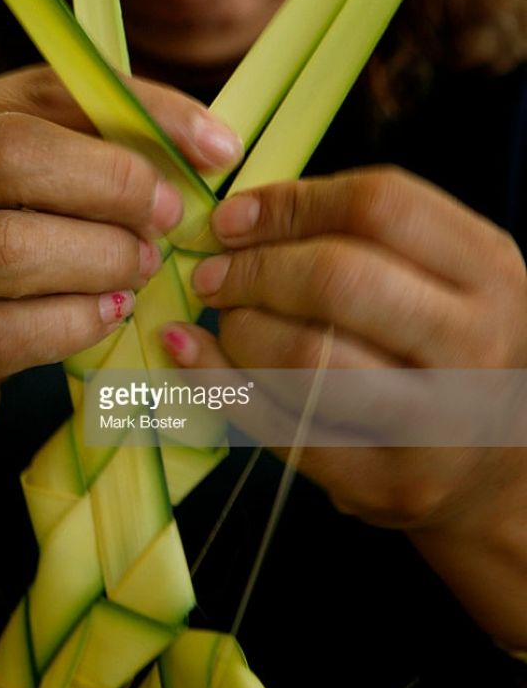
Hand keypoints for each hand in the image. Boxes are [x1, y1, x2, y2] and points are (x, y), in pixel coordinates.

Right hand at [0, 64, 241, 476]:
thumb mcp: (17, 202)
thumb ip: (86, 166)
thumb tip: (205, 150)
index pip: (44, 90)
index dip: (142, 110)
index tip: (218, 147)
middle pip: (11, 155)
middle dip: (113, 184)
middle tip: (167, 220)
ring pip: (8, 248)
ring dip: (100, 259)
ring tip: (141, 270)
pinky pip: (2, 333)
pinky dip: (73, 324)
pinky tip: (110, 317)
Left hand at [162, 167, 526, 645]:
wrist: (499, 472)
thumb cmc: (450, 351)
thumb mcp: (443, 277)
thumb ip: (364, 237)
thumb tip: (240, 217)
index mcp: (489, 270)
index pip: (378, 206)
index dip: (289, 204)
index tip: (232, 218)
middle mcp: (477, 343)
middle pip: (338, 280)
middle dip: (254, 270)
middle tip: (212, 273)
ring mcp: (437, 422)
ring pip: (306, 358)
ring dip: (238, 329)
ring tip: (222, 317)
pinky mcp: (388, 482)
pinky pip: (281, 425)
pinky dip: (218, 382)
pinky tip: (190, 354)